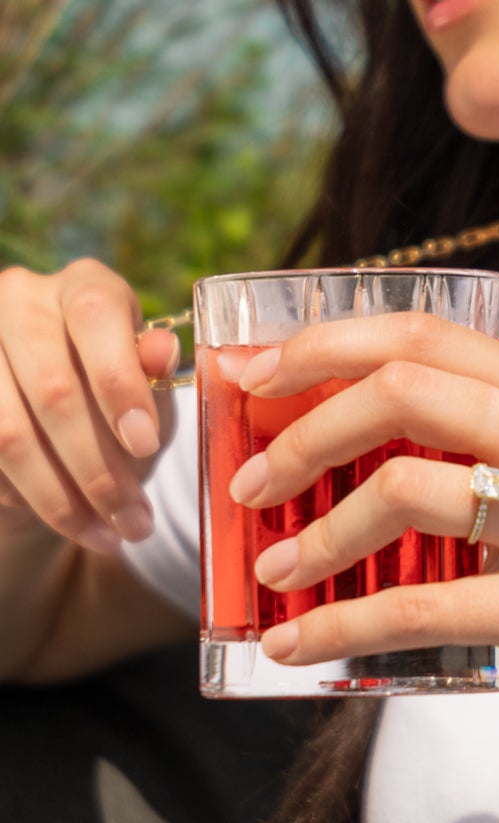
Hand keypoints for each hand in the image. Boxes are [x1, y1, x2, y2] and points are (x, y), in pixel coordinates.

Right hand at [0, 260, 177, 555]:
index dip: (119, 382)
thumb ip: (153, 375)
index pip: (96, 315)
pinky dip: (25, 498)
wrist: (50, 428)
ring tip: (107, 537)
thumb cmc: (113, 403)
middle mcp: (21, 299)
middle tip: (135, 523)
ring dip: (62, 500)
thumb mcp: (148, 390)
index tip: (145, 445)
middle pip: (52, 387)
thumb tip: (160, 353)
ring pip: (10, 434)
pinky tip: (63, 522)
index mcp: (83, 286)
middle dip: (99, 469)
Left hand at [227, 310, 498, 779]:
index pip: (426, 336)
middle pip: (403, 391)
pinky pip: (420, 607)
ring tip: (271, 572)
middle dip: (304, 431)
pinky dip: (341, 625)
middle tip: (250, 481)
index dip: (326, 346)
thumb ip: (490, 447)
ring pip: (404, 492)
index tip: (256, 377)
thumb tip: (347, 440)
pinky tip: (296, 646)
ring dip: (314, 536)